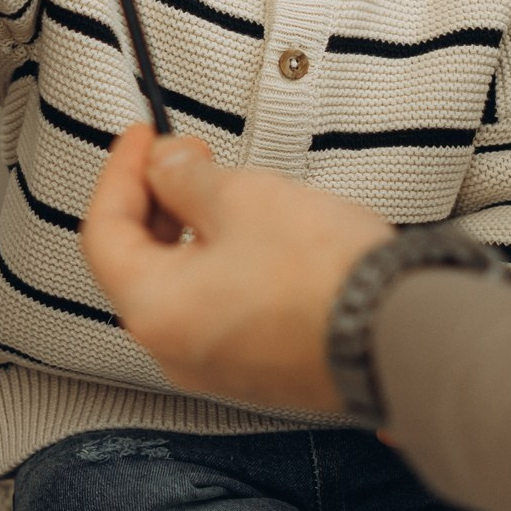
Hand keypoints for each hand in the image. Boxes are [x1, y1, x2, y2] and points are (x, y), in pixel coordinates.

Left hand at [79, 125, 392, 412]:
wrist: (405, 336)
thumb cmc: (328, 278)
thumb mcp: (243, 197)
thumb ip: (185, 178)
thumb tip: (164, 166)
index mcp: (155, 311)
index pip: (104, 231)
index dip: (120, 171)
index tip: (141, 139)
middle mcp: (176, 351)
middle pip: (138, 262)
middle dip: (155, 200)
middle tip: (184, 157)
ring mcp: (219, 367)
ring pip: (181, 286)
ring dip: (191, 231)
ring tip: (228, 189)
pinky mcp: (259, 371)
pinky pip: (219, 309)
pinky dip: (221, 266)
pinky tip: (253, 235)